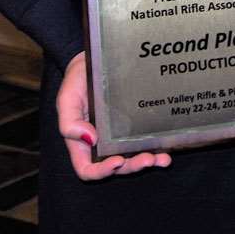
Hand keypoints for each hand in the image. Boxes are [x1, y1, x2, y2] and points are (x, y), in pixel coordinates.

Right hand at [57, 52, 171, 179]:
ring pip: (133, 159)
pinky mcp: (135, 126)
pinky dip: (157, 148)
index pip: (88, 169)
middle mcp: (102, 144)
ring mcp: (119, 137)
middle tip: (148, 159)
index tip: (117, 161)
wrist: (95, 62)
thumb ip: (69, 122)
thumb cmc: (77, 81)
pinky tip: (167, 148)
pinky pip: (145, 143)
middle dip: (133, 166)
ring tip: (162, 159)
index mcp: (82, 143)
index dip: (102, 171)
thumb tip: (90, 139)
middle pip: (117, 167)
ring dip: (148, 161)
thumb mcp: (67, 99)